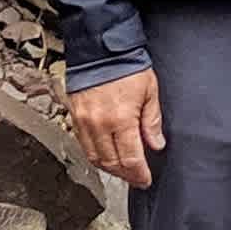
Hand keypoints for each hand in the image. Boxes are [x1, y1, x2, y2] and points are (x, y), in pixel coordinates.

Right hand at [69, 65, 165, 188]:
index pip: (130, 158)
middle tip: (136, 177)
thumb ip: (152, 121)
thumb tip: (156, 144)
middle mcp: (99, 125)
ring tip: (123, 169)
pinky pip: (83, 146)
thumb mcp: (150, 91)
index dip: (139, 174)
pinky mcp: (74, 117)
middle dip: (125, 174)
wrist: (101, 49)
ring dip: (110, 168)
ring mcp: (84, 122)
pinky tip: (106, 155)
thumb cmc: (128, 66)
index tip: (145, 180)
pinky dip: (95, 155)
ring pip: (95, 158)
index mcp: (121, 119)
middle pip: (111, 163)